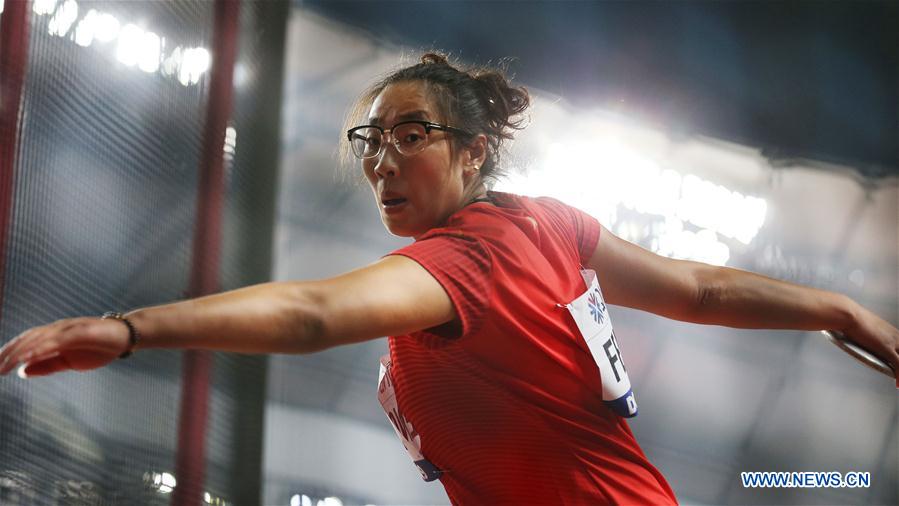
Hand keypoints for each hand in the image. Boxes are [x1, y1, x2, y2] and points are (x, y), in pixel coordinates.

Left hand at [0, 317, 130, 377]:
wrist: (125, 337)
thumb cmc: (99, 347)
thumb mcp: (69, 362)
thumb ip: (46, 365)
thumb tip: (22, 371)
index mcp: (54, 336)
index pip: (26, 341)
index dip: (9, 352)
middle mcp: (57, 329)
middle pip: (28, 338)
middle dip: (9, 352)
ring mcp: (68, 329)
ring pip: (38, 337)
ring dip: (21, 350)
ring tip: (6, 363)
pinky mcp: (79, 331)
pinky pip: (56, 339)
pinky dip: (41, 347)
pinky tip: (30, 356)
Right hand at [842, 306, 898, 387]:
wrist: (847, 314)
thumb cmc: (848, 317)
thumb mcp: (861, 325)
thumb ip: (863, 332)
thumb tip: (852, 335)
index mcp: (890, 331)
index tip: (898, 365)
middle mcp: (895, 336)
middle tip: (898, 373)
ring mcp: (893, 342)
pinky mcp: (887, 349)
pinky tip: (898, 385)